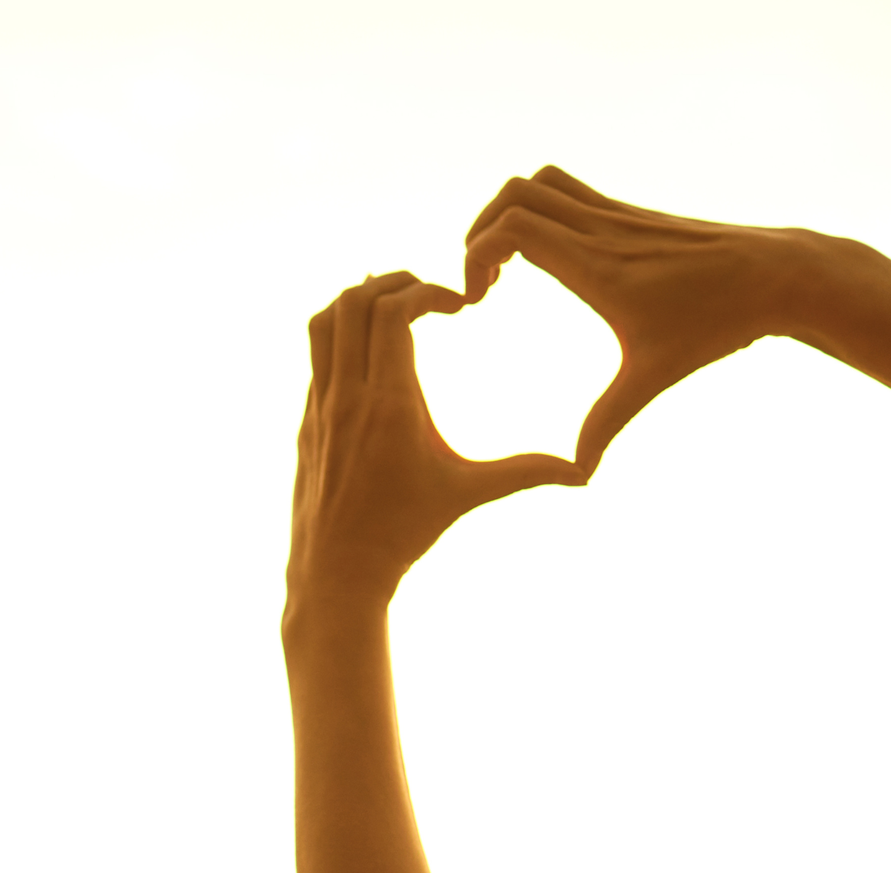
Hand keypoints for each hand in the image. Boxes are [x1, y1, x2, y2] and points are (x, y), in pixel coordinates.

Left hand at [287, 273, 580, 605]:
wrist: (337, 573)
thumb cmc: (404, 534)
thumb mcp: (467, 494)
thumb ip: (524, 473)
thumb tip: (583, 475)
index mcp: (389, 404)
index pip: (393, 311)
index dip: (426, 291)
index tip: (457, 306)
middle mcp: (347, 397)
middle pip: (354, 302)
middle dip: (394, 282)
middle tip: (427, 293)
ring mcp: (320, 407)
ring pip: (323, 321)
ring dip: (357, 301)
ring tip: (394, 306)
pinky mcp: (307, 421)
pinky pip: (315, 355)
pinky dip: (341, 334)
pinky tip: (371, 346)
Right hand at [464, 167, 811, 473]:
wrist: (777, 276)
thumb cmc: (718, 325)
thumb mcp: (654, 377)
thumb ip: (607, 422)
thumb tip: (580, 474)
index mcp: (597, 265)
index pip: (515, 228)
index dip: (476, 255)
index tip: (477, 299)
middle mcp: (603, 230)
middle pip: (517, 193)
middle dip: (481, 231)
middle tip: (483, 281)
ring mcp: (619, 216)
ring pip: (542, 181)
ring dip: (510, 213)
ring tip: (507, 264)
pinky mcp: (633, 215)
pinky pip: (570, 192)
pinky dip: (541, 213)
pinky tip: (551, 260)